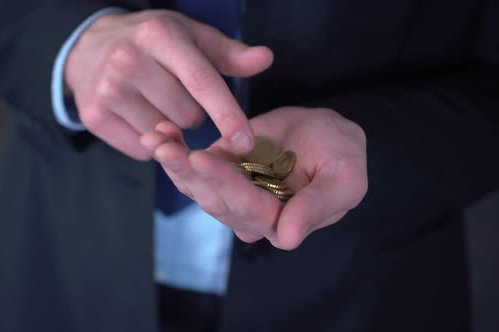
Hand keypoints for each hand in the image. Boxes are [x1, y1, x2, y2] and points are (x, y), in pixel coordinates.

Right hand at [65, 10, 272, 159]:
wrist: (89, 46)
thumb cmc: (151, 42)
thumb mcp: (189, 36)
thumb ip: (229, 53)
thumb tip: (265, 59)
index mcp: (159, 36)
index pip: (201, 82)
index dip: (227, 115)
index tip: (245, 142)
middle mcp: (128, 60)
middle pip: (187, 116)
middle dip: (193, 113)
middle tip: (177, 93)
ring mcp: (107, 90)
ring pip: (166, 135)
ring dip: (171, 127)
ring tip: (156, 101)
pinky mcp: (94, 116)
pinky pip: (142, 149)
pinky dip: (150, 140)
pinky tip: (139, 114)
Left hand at [141, 107, 367, 249]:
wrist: (324, 133)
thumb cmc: (342, 156)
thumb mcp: (345, 179)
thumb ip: (318, 207)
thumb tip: (287, 239)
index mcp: (281, 222)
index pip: (248, 206)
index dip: (224, 184)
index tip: (201, 159)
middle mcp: (249, 215)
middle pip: (214, 199)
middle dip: (188, 173)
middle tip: (163, 148)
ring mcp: (231, 194)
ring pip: (197, 186)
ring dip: (173, 163)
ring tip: (153, 140)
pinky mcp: (219, 173)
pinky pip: (193, 167)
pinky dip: (175, 151)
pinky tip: (158, 134)